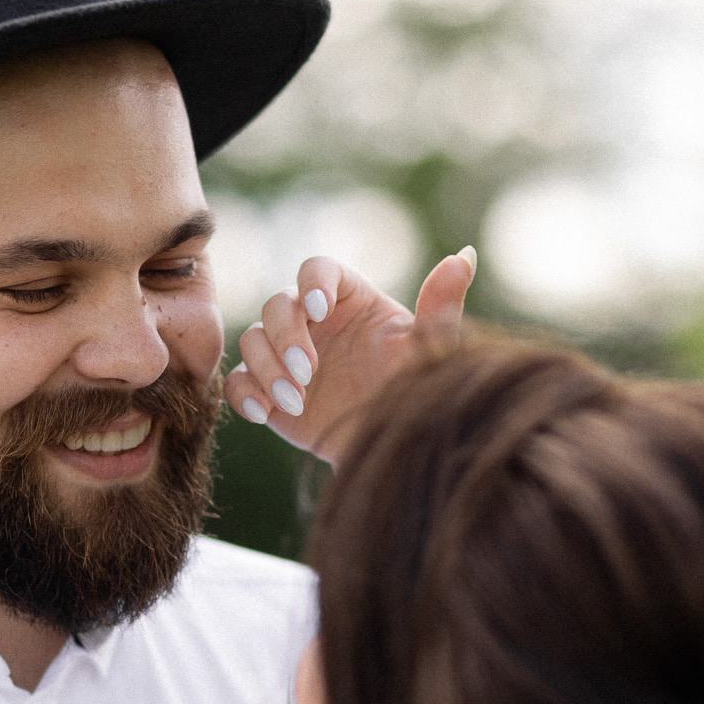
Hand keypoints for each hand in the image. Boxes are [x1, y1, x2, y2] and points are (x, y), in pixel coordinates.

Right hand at [224, 247, 475, 464]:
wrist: (395, 448)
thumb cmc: (418, 391)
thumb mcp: (431, 350)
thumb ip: (441, 305)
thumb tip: (465, 255)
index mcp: (347, 298)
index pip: (315, 267)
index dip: (311, 282)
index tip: (319, 308)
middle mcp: (313, 321)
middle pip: (276, 304)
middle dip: (286, 336)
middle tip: (310, 372)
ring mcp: (287, 355)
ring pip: (252, 340)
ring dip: (266, 366)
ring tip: (294, 400)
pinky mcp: (268, 390)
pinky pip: (237, 381)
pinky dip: (244, 393)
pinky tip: (265, 413)